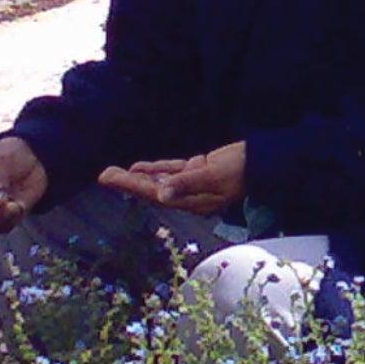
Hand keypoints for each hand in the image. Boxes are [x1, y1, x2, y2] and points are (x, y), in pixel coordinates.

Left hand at [99, 142, 246, 216]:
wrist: (261, 162)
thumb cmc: (240, 170)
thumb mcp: (213, 176)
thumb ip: (187, 183)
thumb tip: (161, 193)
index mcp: (191, 200)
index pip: (154, 194)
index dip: (131, 186)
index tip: (111, 179)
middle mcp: (187, 195)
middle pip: (152, 190)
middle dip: (127, 183)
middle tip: (103, 175)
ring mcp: (192, 183)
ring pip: (158, 181)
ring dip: (136, 177)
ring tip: (113, 172)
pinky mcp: (197, 171)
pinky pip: (170, 172)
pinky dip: (154, 170)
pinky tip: (138, 168)